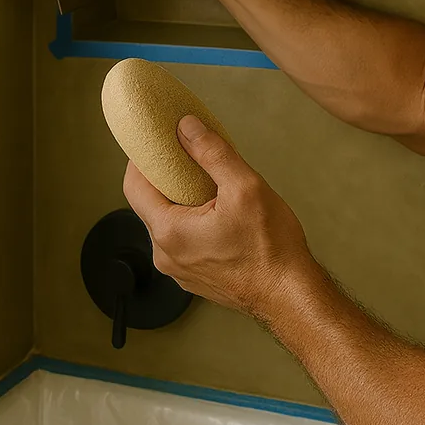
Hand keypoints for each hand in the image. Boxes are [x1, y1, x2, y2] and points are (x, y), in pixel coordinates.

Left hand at [122, 115, 314, 318]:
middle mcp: (166, 255)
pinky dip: (192, 222)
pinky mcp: (196, 278)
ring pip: (168, 224)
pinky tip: (218, 212)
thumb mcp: (245, 187)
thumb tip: (187, 127)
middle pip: (150, 204)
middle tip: (188, 155)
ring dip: (181, 200)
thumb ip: (212, 153)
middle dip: (165, 177)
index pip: (134, 186)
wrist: (291, 296)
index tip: (156, 140)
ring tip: (209, 184)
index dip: (142, 158)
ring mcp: (180, 271)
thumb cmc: (271, 248)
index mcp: (169, 232)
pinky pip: (183, 242)